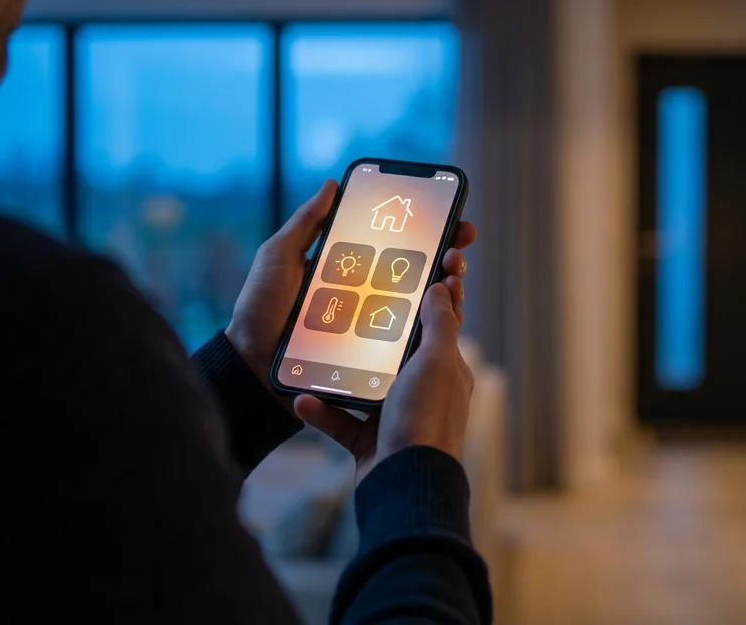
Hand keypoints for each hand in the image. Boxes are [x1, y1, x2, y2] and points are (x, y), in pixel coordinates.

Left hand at [225, 180, 476, 413]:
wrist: (251, 363)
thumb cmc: (260, 308)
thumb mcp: (280, 256)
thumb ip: (307, 223)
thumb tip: (333, 185)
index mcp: (352, 271)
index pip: (399, 247)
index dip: (429, 233)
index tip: (454, 219)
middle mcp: (368, 298)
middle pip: (420, 275)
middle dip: (448, 259)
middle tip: (460, 249)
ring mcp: (372, 329)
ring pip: (422, 309)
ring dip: (447, 291)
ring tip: (454, 277)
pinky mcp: (371, 357)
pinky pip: (405, 343)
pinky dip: (429, 329)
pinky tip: (444, 313)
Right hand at [294, 280, 472, 480]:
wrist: (405, 485)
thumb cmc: (426, 421)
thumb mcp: (436, 362)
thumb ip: (438, 324)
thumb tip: (442, 288)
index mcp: (445, 369)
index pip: (442, 320)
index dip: (437, 289)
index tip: (424, 260)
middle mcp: (422, 390)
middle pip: (396, 347)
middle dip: (374, 325)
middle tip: (350, 297)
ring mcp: (395, 416)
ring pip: (362, 383)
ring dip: (337, 371)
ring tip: (315, 347)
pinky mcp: (369, 442)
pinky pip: (340, 420)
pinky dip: (321, 411)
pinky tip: (301, 398)